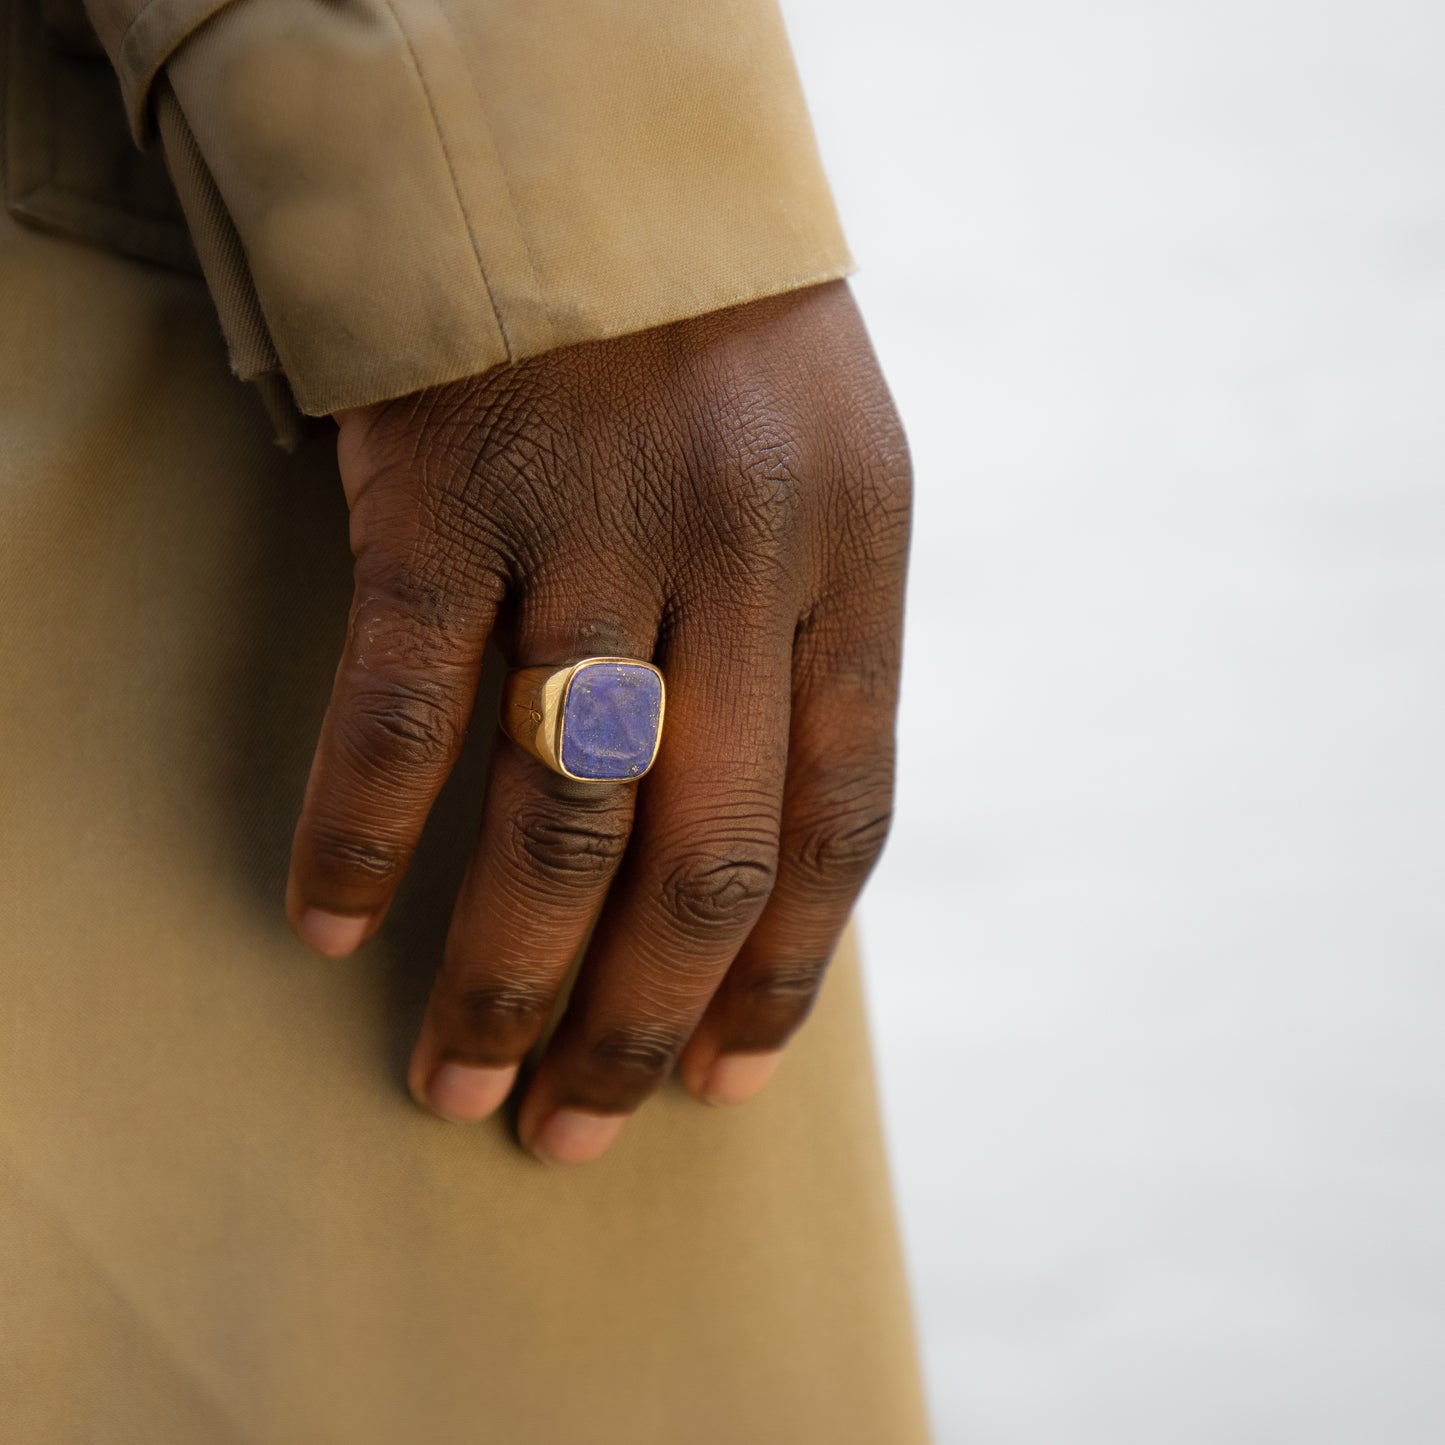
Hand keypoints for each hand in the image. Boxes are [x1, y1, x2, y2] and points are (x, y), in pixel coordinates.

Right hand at [285, 279, 910, 1163]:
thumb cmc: (721, 351)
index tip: (727, 1080)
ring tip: (463, 1081)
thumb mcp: (829, 481)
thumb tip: (765, 857)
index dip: (786, 975)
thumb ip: (813, 651)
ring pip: (559, 812)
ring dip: (507, 974)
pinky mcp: (448, 495)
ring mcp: (592, 525)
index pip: (840, 819)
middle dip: (637, 1020)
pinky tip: (330, 926)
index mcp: (855, 563)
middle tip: (575, 1130)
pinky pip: (396, 707)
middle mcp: (740, 557)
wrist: (594, 163)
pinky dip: (357, 832)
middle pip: (704, 854)